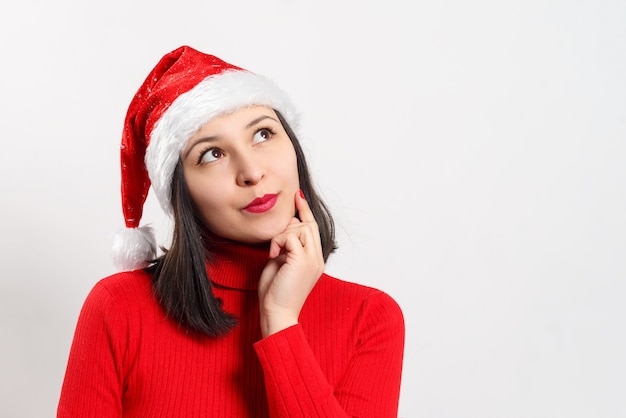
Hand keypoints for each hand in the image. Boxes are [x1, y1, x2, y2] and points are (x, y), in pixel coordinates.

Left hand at [258, 190, 324, 336]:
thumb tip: (285, 230)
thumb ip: (286, 246)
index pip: (312, 228)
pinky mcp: (303, 260)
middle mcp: (317, 258)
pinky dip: (277, 242)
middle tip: (276, 244)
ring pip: (299, 227)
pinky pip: (290, 235)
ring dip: (281, 236)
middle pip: (308, 224)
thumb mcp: (281, 263)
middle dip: (288, 226)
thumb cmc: (275, 292)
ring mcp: (312, 259)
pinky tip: (273, 256)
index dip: (305, 210)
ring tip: (274, 254)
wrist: (277, 312)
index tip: (297, 196)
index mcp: (314, 260)